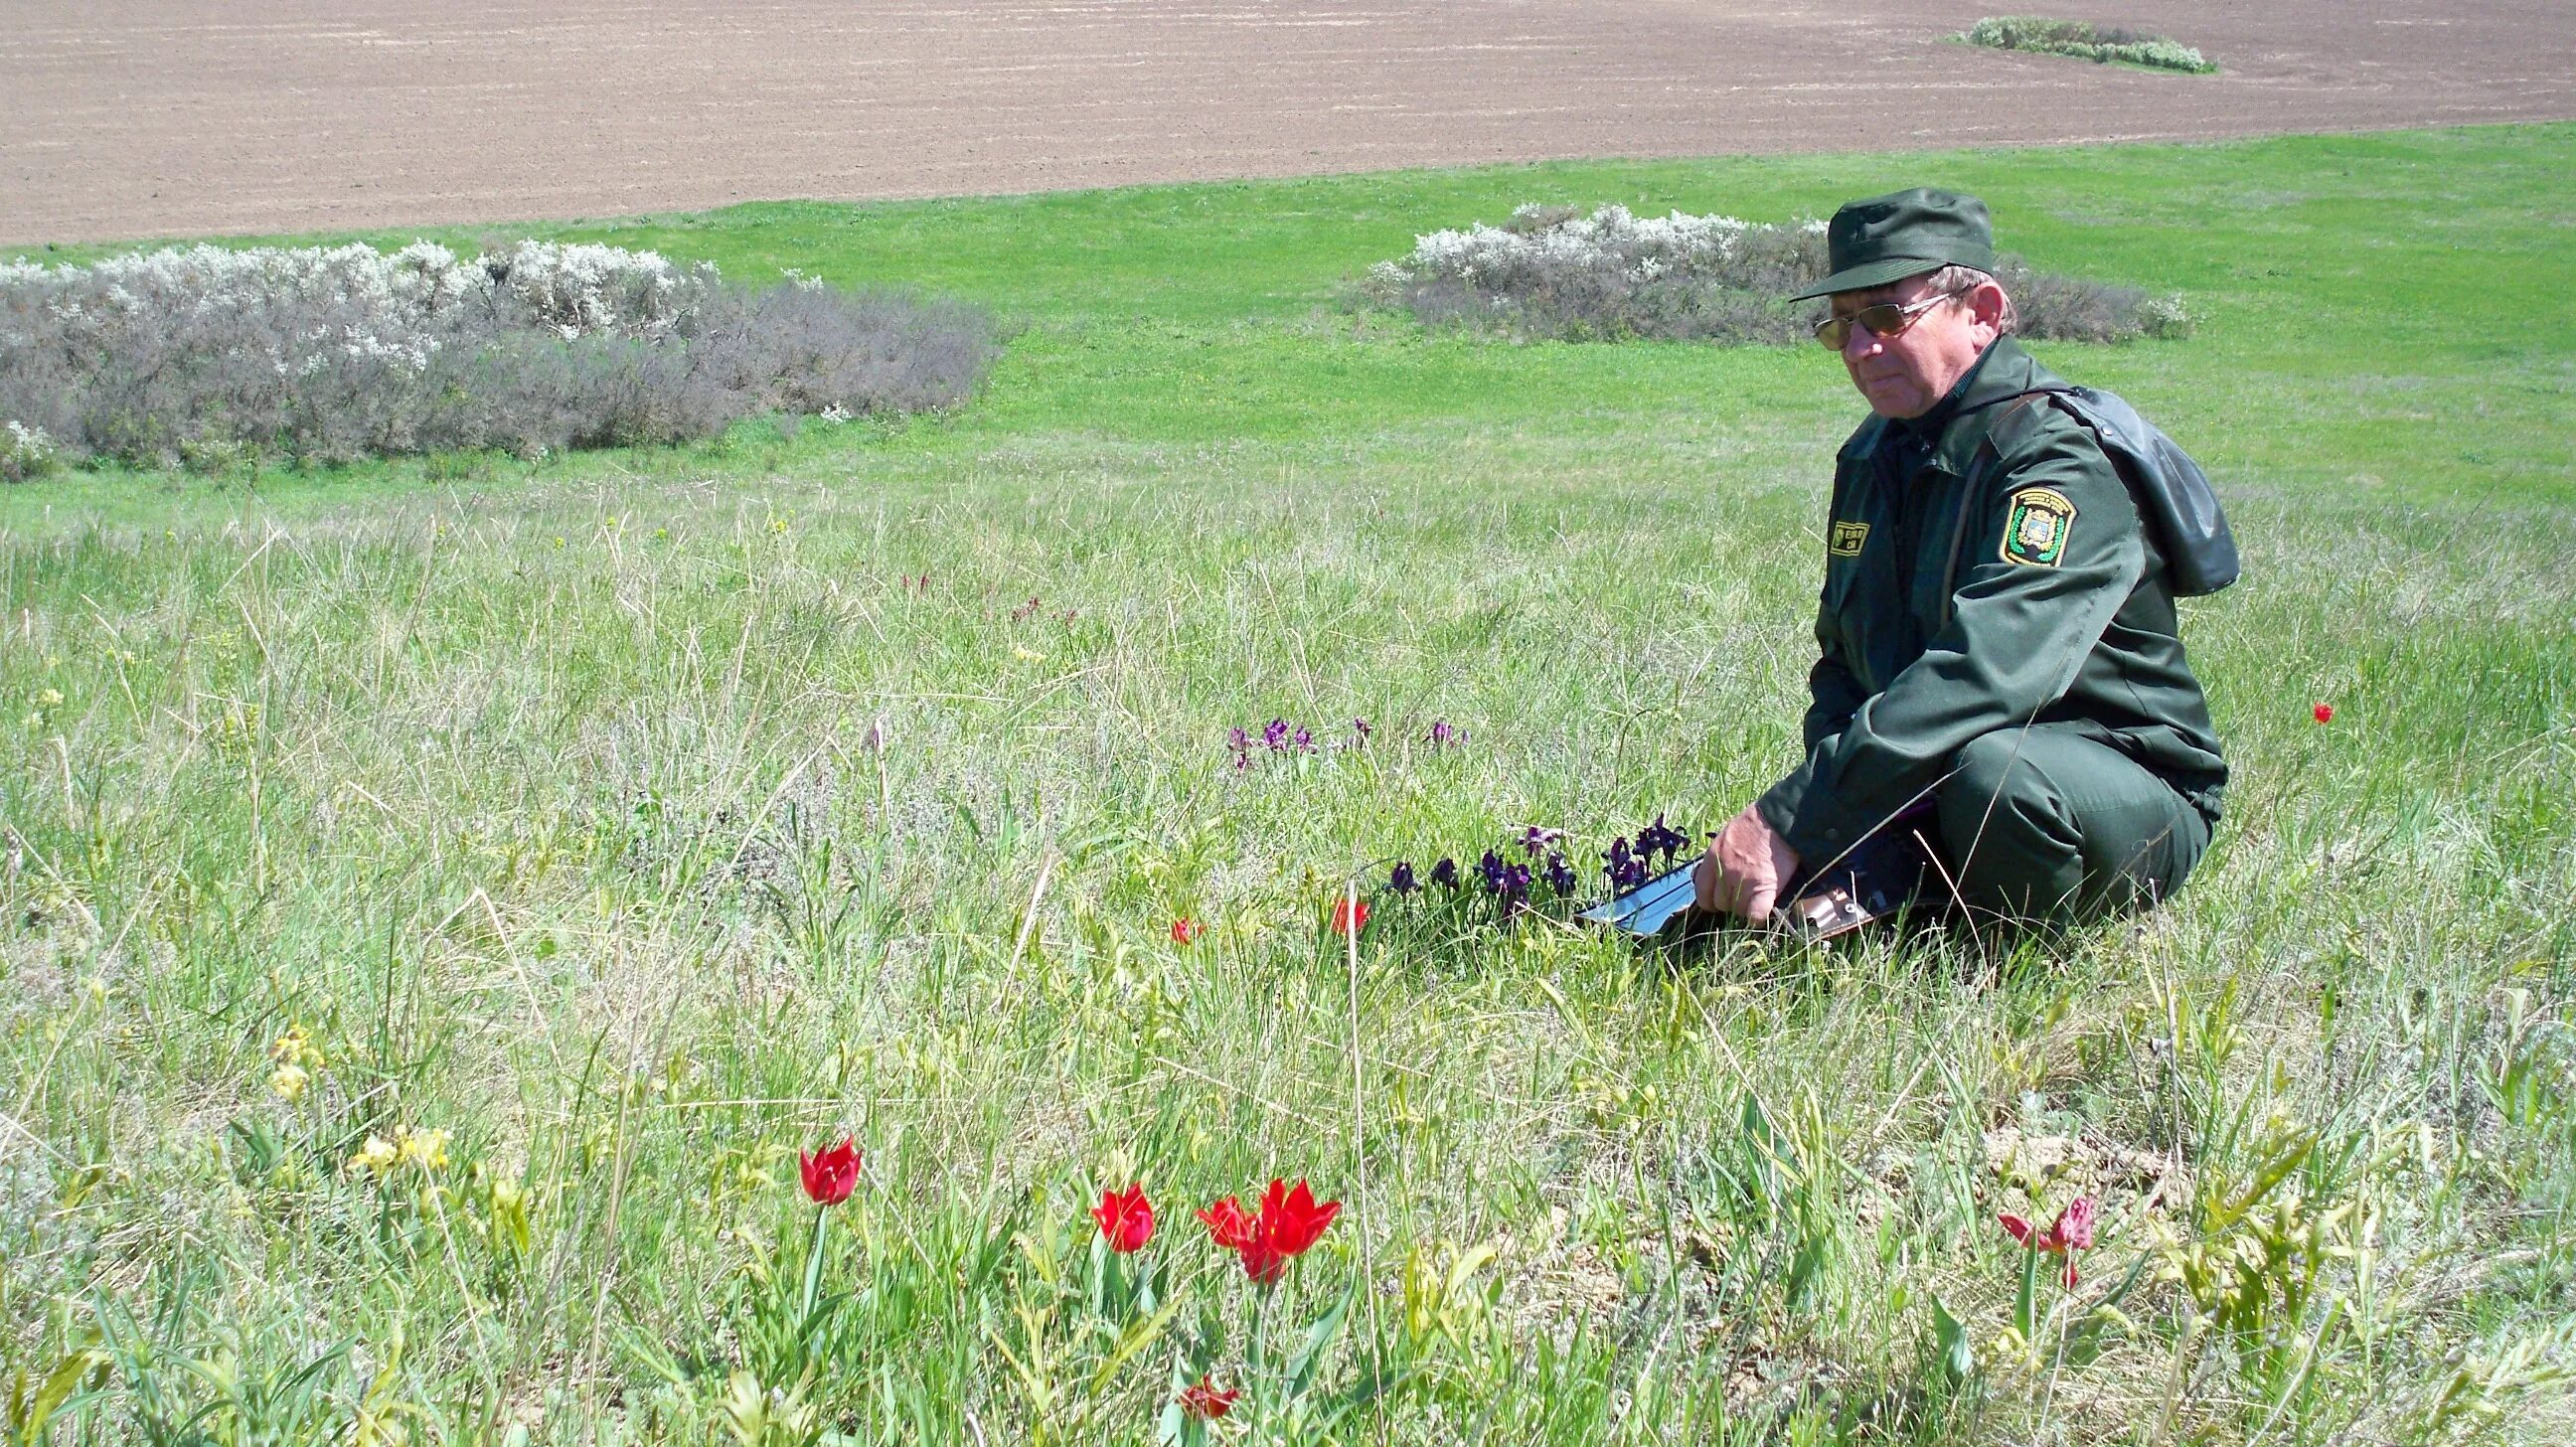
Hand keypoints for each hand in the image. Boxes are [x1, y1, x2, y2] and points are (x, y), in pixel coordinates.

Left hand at [1694, 804, 1801, 922]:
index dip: (1710, 899)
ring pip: (1737, 910)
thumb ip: (1718, 857)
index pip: (1702, 891)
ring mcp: (1743, 882)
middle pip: (1720, 903)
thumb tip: (1715, 874)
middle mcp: (1723, 873)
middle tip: (1743, 896)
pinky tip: (1761, 913)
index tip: (1719, 899)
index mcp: (1712, 859)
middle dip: (1730, 903)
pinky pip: (1755, 915)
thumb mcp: (1726, 836)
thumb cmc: (1755, 824)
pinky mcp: (1764, 889)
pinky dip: (1757, 918)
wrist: (1780, 821)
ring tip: (1756, 900)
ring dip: (1745, 909)